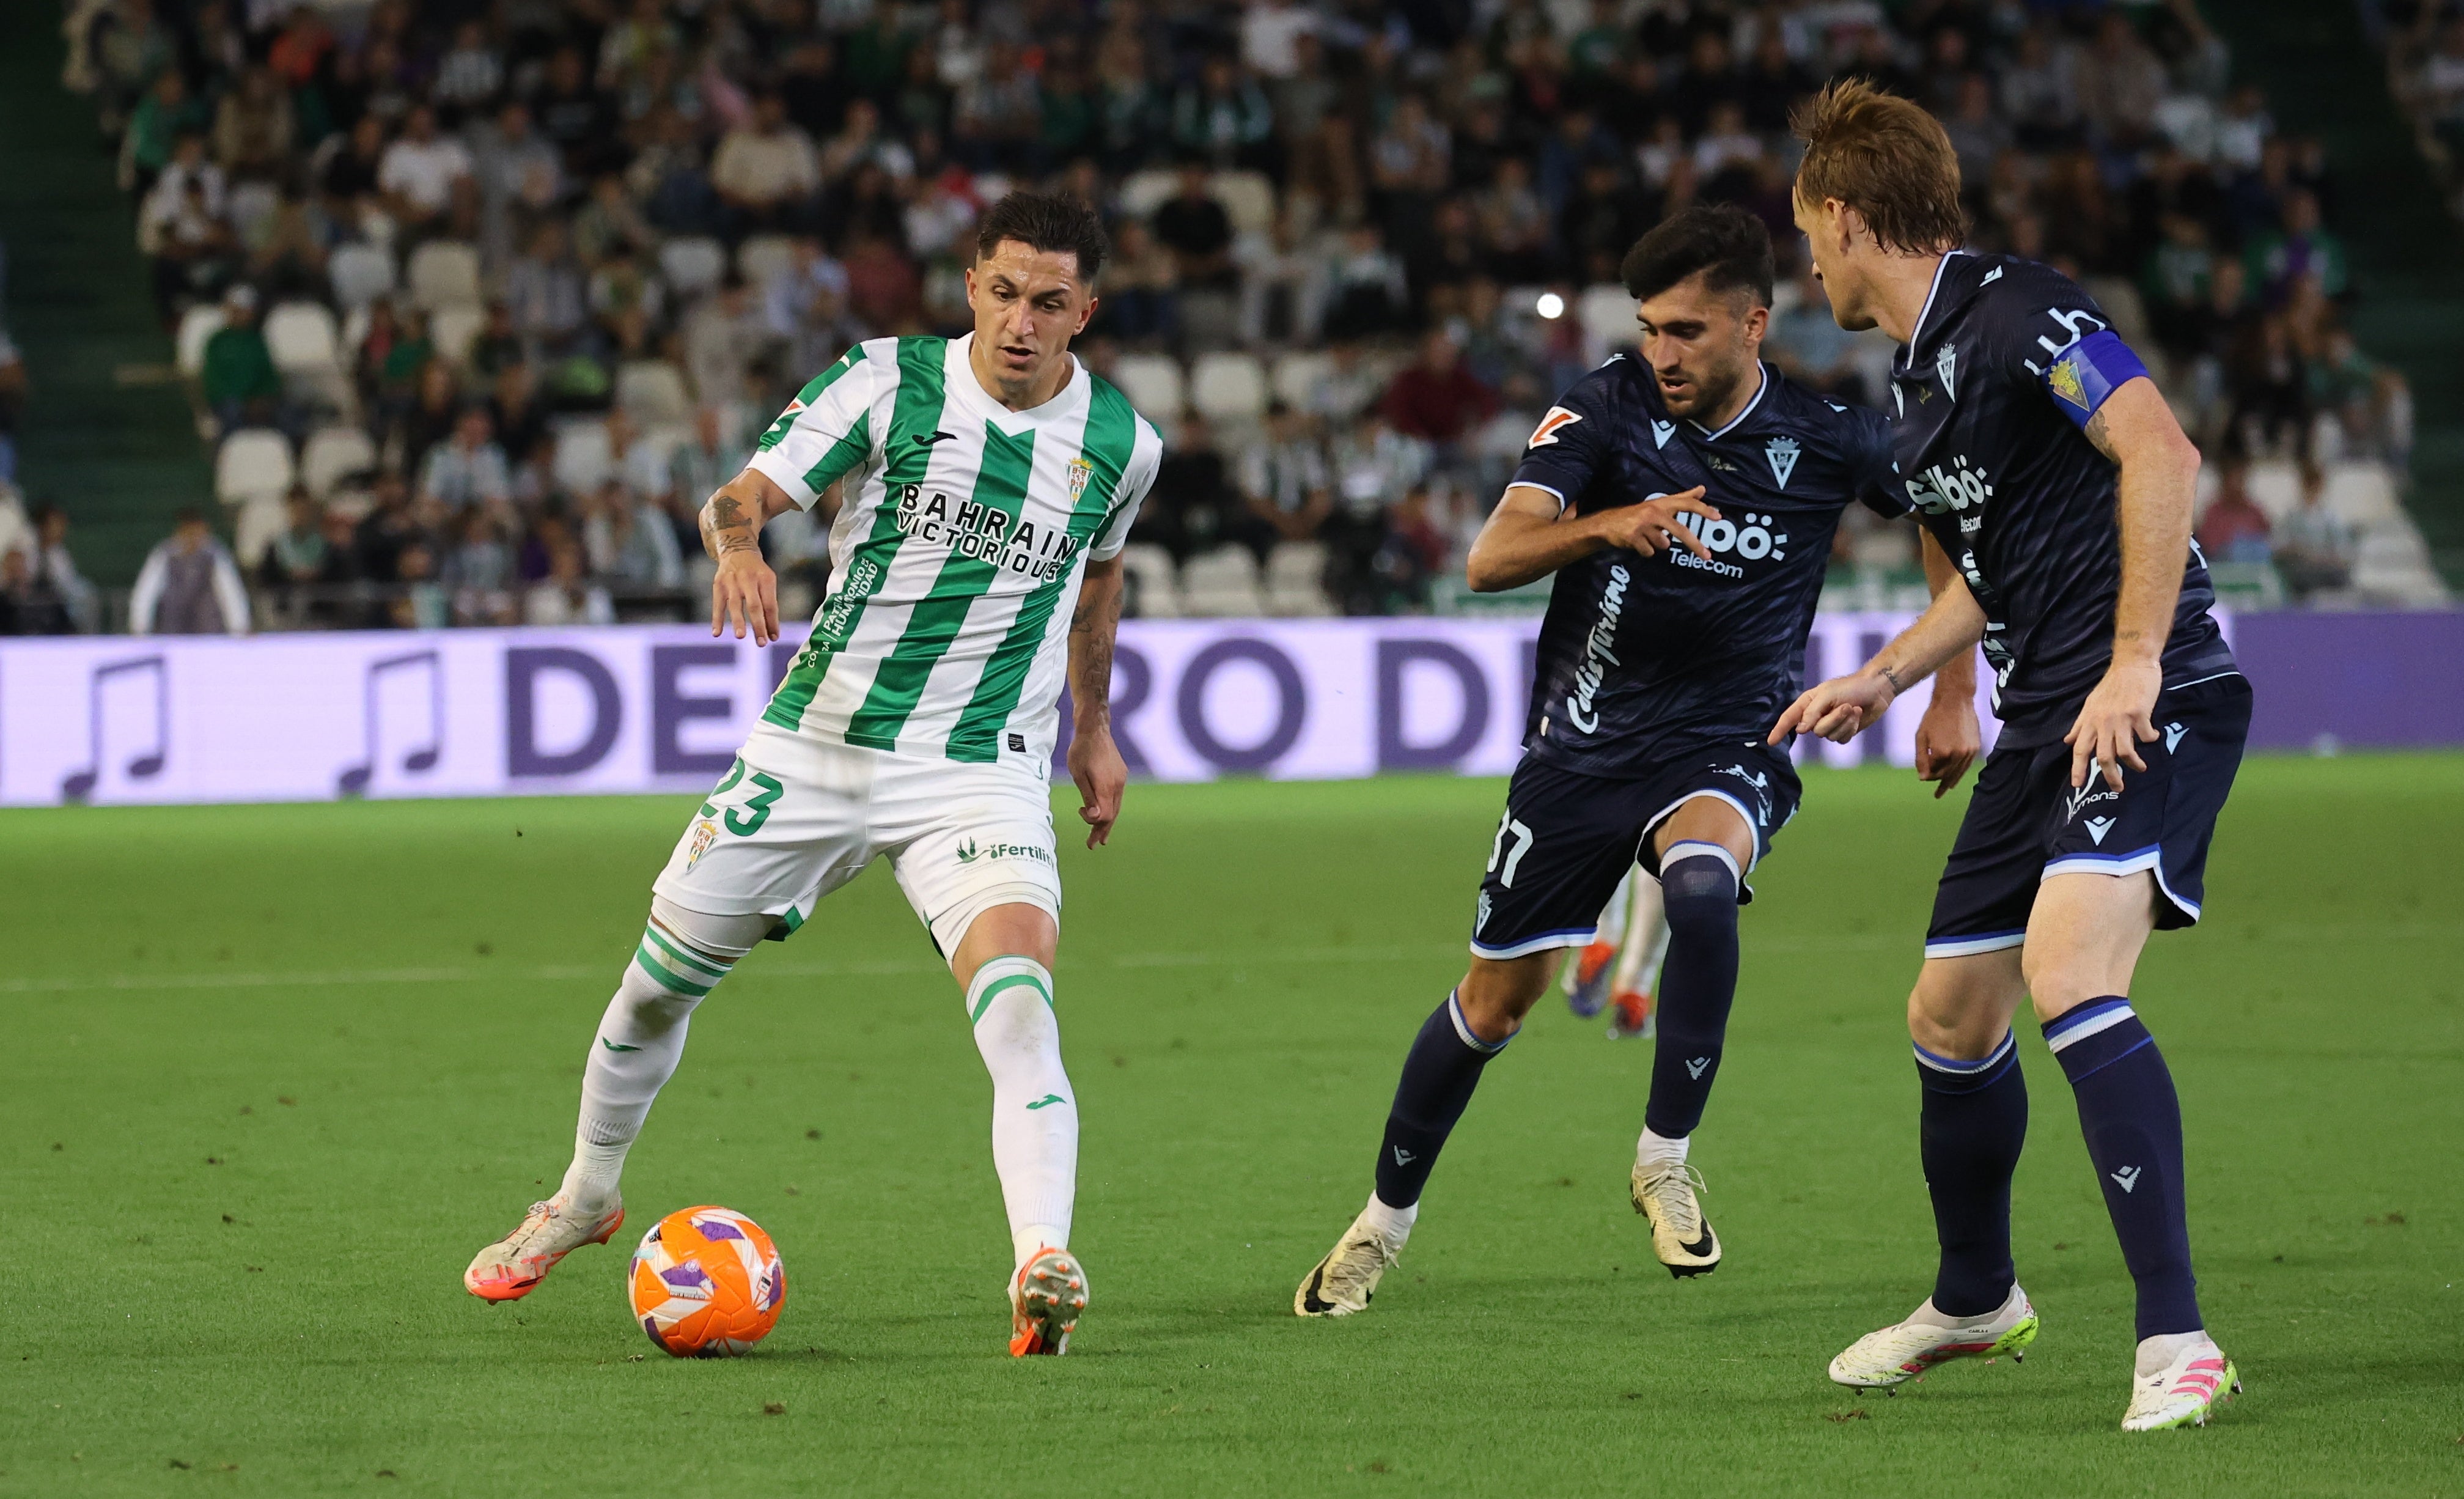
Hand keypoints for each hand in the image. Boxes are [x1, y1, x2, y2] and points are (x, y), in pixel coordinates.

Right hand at [710, 548, 779, 645]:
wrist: (737, 550)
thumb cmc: (756, 573)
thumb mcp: (767, 582)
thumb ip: (769, 604)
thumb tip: (771, 632)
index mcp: (765, 579)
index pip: (770, 605)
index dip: (772, 622)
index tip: (774, 638)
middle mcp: (748, 579)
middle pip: (754, 606)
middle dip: (758, 625)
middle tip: (762, 643)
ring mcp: (732, 581)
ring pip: (735, 604)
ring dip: (738, 622)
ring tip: (741, 636)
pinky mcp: (718, 584)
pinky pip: (717, 604)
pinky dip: (717, 619)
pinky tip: (717, 633)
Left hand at [1067, 721, 1126, 847]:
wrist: (1095, 729)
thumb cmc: (1081, 751)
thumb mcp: (1078, 775)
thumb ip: (1088, 797)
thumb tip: (1095, 817)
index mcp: (1106, 786)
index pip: (1105, 816)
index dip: (1092, 822)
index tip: (1080, 810)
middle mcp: (1118, 785)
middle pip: (1112, 815)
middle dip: (1101, 830)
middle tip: (1093, 845)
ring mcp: (1121, 780)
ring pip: (1116, 807)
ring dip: (1107, 822)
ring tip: (1101, 837)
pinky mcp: (1121, 775)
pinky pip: (1117, 797)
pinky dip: (1110, 808)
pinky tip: (1105, 813)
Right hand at [1594, 487, 1720, 559]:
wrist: (1608, 524)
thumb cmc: (1639, 514)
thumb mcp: (1660, 504)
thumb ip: (1683, 498)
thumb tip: (1702, 489)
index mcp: (1662, 503)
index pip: (1686, 503)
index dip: (1702, 509)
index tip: (1718, 517)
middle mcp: (1654, 511)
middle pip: (1679, 530)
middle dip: (1694, 545)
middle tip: (1707, 556)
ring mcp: (1643, 524)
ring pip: (1664, 545)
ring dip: (1657, 545)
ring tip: (1646, 537)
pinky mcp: (1633, 537)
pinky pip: (1649, 552)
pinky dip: (1646, 551)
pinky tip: (1637, 543)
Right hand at [1770, 669, 1896, 745]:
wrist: (1877, 689)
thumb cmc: (1850, 687)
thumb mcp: (1827, 695)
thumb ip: (1812, 712)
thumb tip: (1800, 730)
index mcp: (1808, 703)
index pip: (1789, 718)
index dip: (1779, 730)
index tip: (1770, 742)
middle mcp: (1816, 715)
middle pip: (1815, 730)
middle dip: (1832, 720)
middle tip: (1846, 706)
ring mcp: (1830, 725)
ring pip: (1829, 736)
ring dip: (1844, 723)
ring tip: (1853, 708)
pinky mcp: (1843, 732)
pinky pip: (1842, 739)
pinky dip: (1851, 727)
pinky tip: (1858, 715)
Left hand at [1914, 684, 1980, 798]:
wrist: (1955, 700)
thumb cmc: (1934, 717)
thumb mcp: (1921, 737)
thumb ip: (1921, 759)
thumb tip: (1923, 779)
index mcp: (1941, 752)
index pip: (1933, 773)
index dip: (1928, 776)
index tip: (1924, 776)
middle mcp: (1957, 754)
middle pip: (1946, 775)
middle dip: (1938, 781)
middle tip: (1937, 792)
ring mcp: (1968, 752)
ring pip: (1958, 772)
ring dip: (1951, 781)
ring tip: (1944, 791)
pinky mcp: (1976, 747)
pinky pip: (1967, 765)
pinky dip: (1960, 772)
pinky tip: (1955, 780)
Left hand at [2065, 659, 2160, 790]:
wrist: (2132, 664)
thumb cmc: (2112, 685)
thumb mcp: (2090, 704)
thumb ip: (2080, 725)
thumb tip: (2068, 741)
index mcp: (2090, 720)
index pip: (2080, 749)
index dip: (2077, 768)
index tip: (2077, 785)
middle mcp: (2103, 721)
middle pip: (2103, 756)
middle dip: (2110, 776)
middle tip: (2118, 788)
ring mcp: (2121, 718)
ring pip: (2124, 751)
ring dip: (2134, 763)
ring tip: (2141, 768)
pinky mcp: (2139, 713)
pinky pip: (2145, 736)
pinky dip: (2150, 739)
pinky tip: (2153, 735)